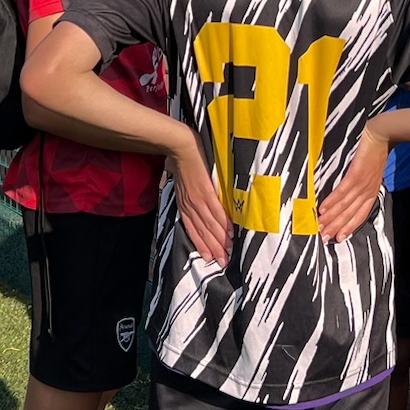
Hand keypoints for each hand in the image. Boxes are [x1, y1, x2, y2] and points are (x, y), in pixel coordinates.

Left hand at [171, 133, 230, 266]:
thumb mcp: (180, 182)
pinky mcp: (205, 190)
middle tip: (223, 262)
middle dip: (213, 248)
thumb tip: (194, 196)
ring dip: (219, 240)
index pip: (193, 230)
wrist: (180, 146)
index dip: (202, 245)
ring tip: (228, 252)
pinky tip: (229, 232)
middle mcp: (190, 206)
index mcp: (184, 205)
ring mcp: (197, 199)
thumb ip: (187, 192)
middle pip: (202, 232)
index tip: (210, 258)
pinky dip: (222, 223)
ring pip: (209, 225)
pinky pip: (215, 210)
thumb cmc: (180, 161)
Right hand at [317, 128, 389, 241]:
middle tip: (323, 238)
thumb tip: (345, 192)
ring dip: (332, 218)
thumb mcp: (370, 171)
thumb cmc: (373, 151)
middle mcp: (367, 191)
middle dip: (337, 227)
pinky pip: (342, 190)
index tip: (338, 238)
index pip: (360, 214)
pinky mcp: (356, 173)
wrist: (382, 133)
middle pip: (351, 214)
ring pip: (345, 205)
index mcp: (371, 191)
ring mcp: (362, 183)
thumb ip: (360, 182)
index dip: (349, 227)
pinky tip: (323, 209)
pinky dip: (332, 201)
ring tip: (320, 226)